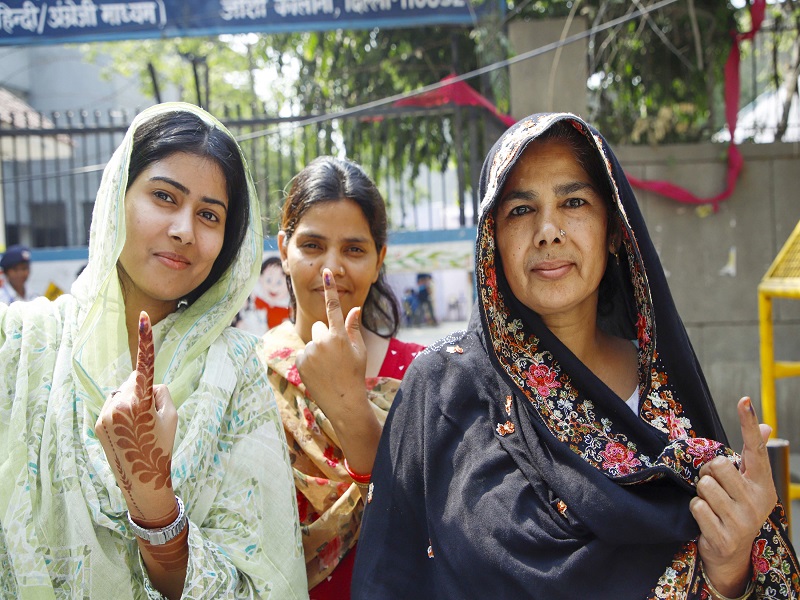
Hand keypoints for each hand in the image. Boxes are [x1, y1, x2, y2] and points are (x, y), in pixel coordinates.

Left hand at [95, 311, 178, 521]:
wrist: (142, 480)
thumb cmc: (162, 446)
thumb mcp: (170, 416)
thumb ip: (159, 392)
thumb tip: (146, 384)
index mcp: (140, 401)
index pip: (145, 365)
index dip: (145, 341)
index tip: (142, 317)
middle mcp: (118, 404)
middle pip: (133, 381)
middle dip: (143, 390)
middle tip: (152, 418)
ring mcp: (105, 414)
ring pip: (122, 394)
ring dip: (131, 402)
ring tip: (139, 428)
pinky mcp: (97, 423)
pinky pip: (113, 406)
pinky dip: (122, 413)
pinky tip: (129, 433)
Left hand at [296, 268, 380, 476]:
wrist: (343, 401)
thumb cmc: (355, 374)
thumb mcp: (359, 350)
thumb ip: (353, 328)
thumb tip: (354, 309)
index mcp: (339, 336)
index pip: (334, 307)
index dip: (330, 289)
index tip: (326, 272)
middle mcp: (323, 341)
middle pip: (320, 328)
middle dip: (325, 337)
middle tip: (334, 356)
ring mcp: (310, 352)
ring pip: (312, 343)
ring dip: (317, 351)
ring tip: (327, 368)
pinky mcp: (300, 361)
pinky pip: (304, 354)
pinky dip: (309, 362)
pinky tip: (319, 374)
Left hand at [690, 397, 776, 595]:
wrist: (731, 554)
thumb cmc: (734, 509)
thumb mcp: (746, 485)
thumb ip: (751, 458)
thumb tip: (765, 426)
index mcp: (763, 484)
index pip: (755, 448)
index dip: (748, 423)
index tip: (744, 400)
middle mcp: (757, 501)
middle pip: (717, 465)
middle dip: (707, 473)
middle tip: (714, 488)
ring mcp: (742, 520)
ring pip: (704, 485)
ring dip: (700, 494)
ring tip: (711, 506)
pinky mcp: (725, 536)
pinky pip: (697, 506)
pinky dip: (696, 511)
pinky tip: (707, 521)